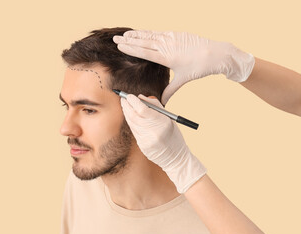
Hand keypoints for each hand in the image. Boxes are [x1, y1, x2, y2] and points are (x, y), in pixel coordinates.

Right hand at [113, 30, 254, 104]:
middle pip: (143, 42)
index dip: (131, 49)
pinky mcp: (176, 34)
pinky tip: (142, 32)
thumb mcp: (183, 79)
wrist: (216, 54)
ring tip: (125, 34)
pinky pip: (158, 33)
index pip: (144, 52)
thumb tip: (162, 102)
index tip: (120, 46)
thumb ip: (170, 90)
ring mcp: (171, 38)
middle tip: (116, 38)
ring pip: (150, 35)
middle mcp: (167, 46)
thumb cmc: (199, 67)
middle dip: (128, 40)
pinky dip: (148, 32)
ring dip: (137, 34)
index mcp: (166, 57)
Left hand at [120, 94, 206, 192]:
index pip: (142, 110)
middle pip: (134, 116)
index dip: (133, 101)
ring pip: (132, 123)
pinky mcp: (142, 146)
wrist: (176, 158)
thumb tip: (139, 97)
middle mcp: (154, 132)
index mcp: (163, 123)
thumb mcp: (169, 118)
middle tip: (123, 98)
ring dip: (127, 113)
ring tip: (125, 105)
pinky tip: (131, 117)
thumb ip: (155, 105)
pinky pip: (134, 131)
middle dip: (127, 105)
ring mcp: (147, 140)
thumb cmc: (173, 135)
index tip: (129, 95)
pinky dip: (131, 122)